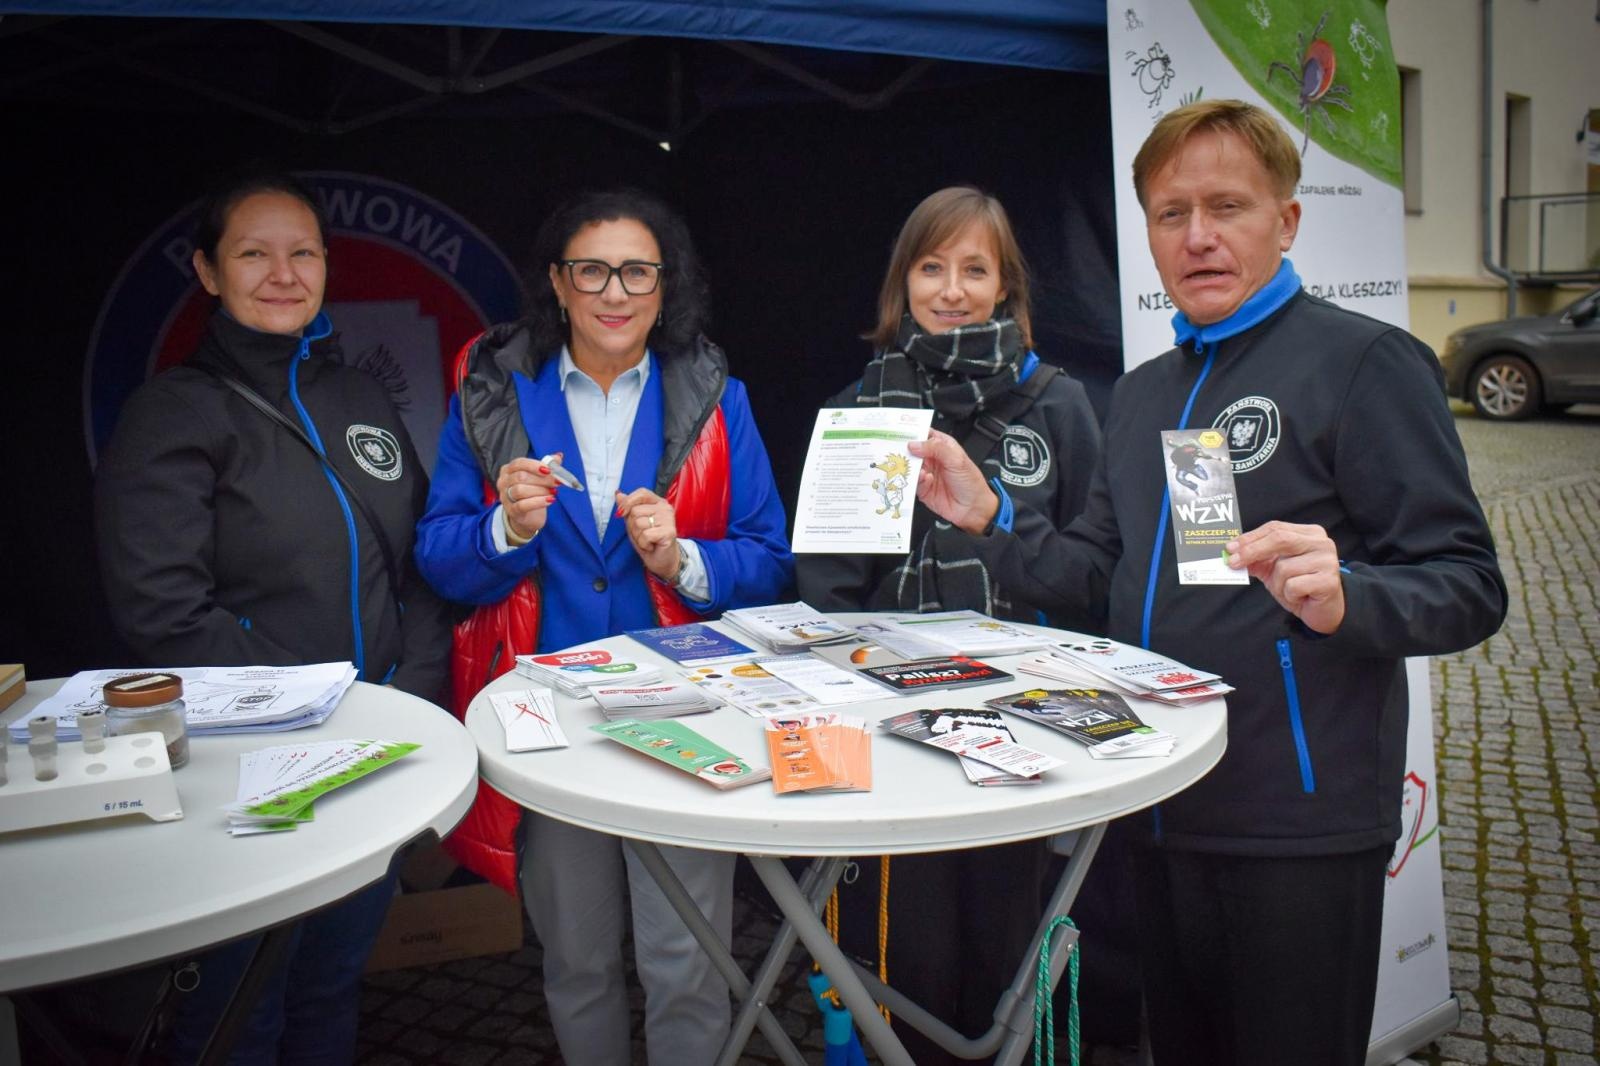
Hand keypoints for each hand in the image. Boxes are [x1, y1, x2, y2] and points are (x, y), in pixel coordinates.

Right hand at [496, 455, 561, 541]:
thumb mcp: (538, 477)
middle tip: (557, 482)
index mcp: (508, 469)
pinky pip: (523, 505)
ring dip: (540, 490)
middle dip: (542, 479)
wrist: (527, 515)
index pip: (519, 463)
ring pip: (520, 490)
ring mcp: (505, 497)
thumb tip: (558, 456)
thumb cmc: (532, 492)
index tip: (549, 470)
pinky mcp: (511, 511)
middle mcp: (503, 482)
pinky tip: (550, 500)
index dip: (535, 465)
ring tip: (553, 492)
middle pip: (521, 476)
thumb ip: (547, 466)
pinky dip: (539, 502)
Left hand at [615, 489, 679, 579]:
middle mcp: (665, 508)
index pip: (642, 493)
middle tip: (642, 534)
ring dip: (638, 536)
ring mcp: (668, 519)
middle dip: (632, 526)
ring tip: (647, 540)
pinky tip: (651, 546)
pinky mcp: (669, 532)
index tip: (622, 512)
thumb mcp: (633, 522)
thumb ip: (627, 507)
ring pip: (638, 523)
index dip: (629, 501)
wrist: (661, 560)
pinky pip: (645, 535)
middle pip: (635, 511)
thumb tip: (618, 494)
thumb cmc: (648, 541)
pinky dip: (644, 544)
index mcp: (657, 502)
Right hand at [907, 430, 998, 534]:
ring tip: (912, 467)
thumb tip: (914, 444)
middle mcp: (933, 459)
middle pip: (912, 451)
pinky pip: (913, 483)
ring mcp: (927, 474)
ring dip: (909, 467)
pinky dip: (916, 480)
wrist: (973, 508)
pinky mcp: (923, 489)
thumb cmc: (971, 482)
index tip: (900, 432)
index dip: (913, 432)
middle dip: (905, 451)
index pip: (924, 434)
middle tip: (899, 451)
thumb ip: (936, 448)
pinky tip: (925, 479)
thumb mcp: (956, 459)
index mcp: (942, 446)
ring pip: (910, 467)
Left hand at [1226, 521, 1345, 633]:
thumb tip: (1231, 553)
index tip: (1230, 548)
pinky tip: (1300, 597)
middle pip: (1280, 539)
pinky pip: (1294, 586)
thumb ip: (1256, 559)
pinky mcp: (1329, 581)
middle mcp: (1321, 543)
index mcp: (1309, 533)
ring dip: (1277, 584)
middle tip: (1233, 562)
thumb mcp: (1273, 569)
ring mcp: (1328, 561)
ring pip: (1284, 568)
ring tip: (1288, 590)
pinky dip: (1289, 595)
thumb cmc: (1299, 586)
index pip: (1275, 528)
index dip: (1250, 538)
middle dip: (1252, 551)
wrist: (1323, 610)